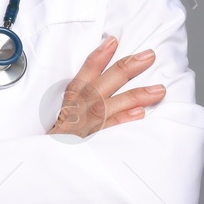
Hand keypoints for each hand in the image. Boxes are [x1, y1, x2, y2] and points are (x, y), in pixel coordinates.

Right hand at [47, 34, 166, 138]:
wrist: (44, 163)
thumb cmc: (59, 139)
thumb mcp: (65, 114)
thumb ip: (83, 102)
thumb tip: (105, 90)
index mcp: (73, 98)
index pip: (86, 71)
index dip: (100, 55)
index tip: (113, 41)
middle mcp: (80, 107)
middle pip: (105, 81)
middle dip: (127, 67)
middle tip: (149, 56)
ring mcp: (85, 123)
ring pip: (111, 103)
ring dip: (136, 95)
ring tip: (159, 90)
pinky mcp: (89, 141)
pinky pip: (108, 129)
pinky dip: (123, 120)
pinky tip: (140, 114)